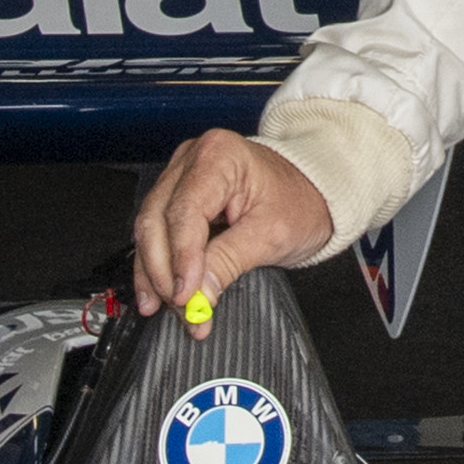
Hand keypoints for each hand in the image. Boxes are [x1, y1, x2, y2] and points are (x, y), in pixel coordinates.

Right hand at [131, 129, 333, 328]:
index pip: (184, 212)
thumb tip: (198, 292)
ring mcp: (182, 176)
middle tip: (178, 307)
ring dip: (154, 272)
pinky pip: (158, 232)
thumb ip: (229, 262)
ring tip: (164, 307)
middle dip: (162, 270)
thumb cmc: (299, 200)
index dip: (180, 258)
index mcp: (219, 156)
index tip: (185, 294)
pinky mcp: (179, 196)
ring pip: (150, 228)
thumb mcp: (271, 234)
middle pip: (157, 219)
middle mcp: (192, 160)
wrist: (314, 192)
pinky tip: (157, 292)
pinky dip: (158, 264)